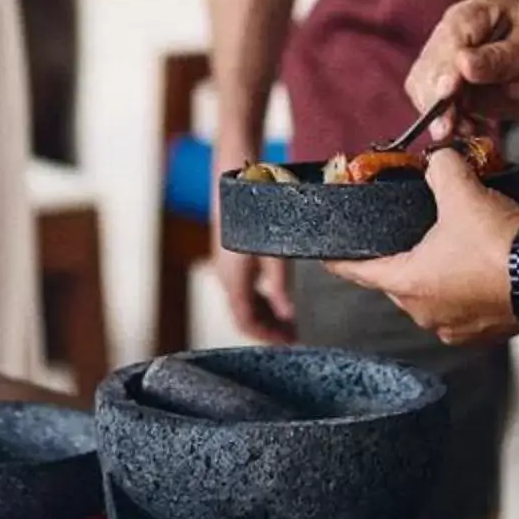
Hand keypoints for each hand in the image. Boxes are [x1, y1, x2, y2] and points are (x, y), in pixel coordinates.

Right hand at [212, 146, 294, 340]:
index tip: (287, 343)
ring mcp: (227, 264)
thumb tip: (287, 312)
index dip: (265, 336)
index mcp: (233, 279)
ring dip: (265, 313)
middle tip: (293, 336)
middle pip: (245, 313)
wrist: (237, 175)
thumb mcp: (274, 251)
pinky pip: (245, 285)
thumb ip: (280, 284)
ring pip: (245, 300)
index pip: (245, 321)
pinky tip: (279, 294)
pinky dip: (261, 296)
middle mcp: (226, 275)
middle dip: (268, 328)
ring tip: (289, 320)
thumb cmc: (255, 209)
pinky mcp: (232, 253)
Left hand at [328, 148, 518, 346]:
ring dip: (436, 276)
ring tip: (447, 248)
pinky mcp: (486, 334)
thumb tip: (440, 158)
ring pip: (432, 297)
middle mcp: (427, 315)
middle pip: (398, 283)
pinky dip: (465, 290)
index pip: (359, 272)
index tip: (325, 257)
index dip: (340, 260)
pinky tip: (478, 267)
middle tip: (405, 236)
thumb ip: (441, 168)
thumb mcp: (460, 191)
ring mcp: (457, 329)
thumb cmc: (499, 241)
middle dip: (400, 260)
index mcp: (408, 285)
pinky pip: (463, 309)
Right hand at [404, 0, 518, 126]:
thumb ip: (499, 60)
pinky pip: (433, 102)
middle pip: (430, 62)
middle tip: (448, 127)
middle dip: (435, 97)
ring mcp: (446, 56)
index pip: (451, 37)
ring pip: (423, 84)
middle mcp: (454, 30)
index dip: (445, 65)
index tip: (448, 92)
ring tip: (466, 130)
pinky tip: (468, 129)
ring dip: (437, 112)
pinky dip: (445, 120)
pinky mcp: (447, 82)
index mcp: (477, 11)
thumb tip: (462, 65)